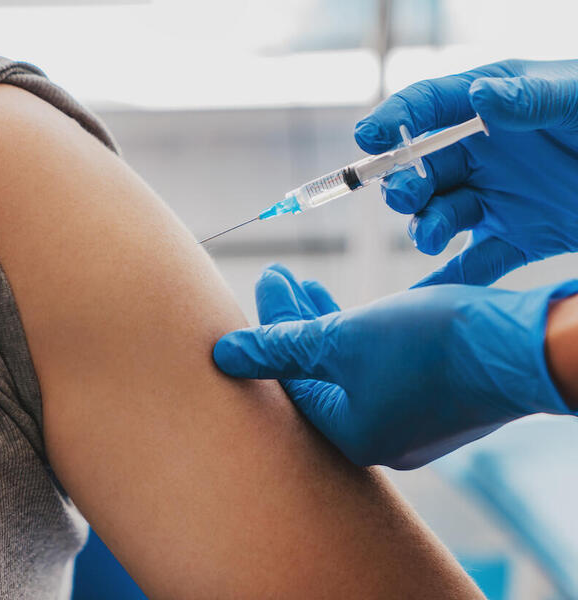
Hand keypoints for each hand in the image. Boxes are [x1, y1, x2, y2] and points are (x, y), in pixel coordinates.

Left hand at [213, 264, 577, 468]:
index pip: (289, 381)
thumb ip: (280, 347)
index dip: (269, 329)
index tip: (264, 282)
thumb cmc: (431, 346)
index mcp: (349, 436)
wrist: (525, 346)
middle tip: (276, 277)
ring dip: (324, 323)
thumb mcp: (342, 339)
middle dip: (292, 322)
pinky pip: (378, 366)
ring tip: (303, 283)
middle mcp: (377, 438)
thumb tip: (222, 356)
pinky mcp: (434, 399)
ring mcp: (409, 421)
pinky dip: (358, 334)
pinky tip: (349, 308)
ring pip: (348, 367)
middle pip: (316, 374)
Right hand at [355, 58, 577, 285]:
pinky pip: (472, 265)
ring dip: (425, 228)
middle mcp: (486, 155)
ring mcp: (498, 199)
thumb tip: (480, 97)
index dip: (395, 120)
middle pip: (424, 170)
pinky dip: (446, 284)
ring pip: (440, 216)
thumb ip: (533, 99)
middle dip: (405, 183)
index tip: (368, 139)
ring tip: (433, 238)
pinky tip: (421, 303)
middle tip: (409, 196)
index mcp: (494, 108)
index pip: (430, 107)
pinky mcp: (515, 238)